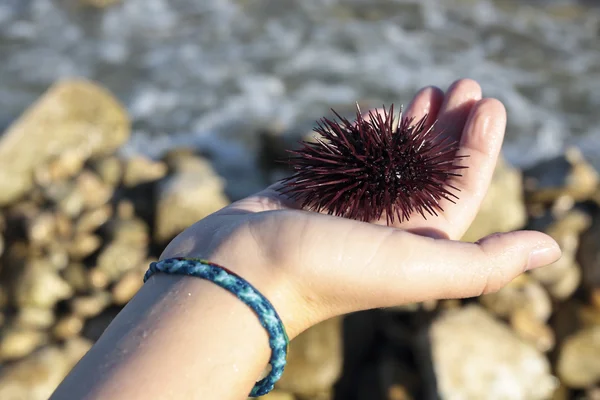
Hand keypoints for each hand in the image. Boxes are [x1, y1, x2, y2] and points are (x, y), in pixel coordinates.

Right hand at [160, 79, 561, 338]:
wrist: (241, 272)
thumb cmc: (327, 270)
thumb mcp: (418, 268)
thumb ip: (484, 263)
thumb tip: (550, 248)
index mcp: (414, 244)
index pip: (461, 190)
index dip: (480, 148)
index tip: (489, 103)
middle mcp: (384, 228)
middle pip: (429, 171)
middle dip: (450, 128)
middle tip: (464, 84)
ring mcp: (346, 209)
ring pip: (390, 161)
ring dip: (412, 127)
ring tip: (427, 91)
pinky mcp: (311, 194)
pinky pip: (349, 160)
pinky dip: (366, 137)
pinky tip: (377, 114)